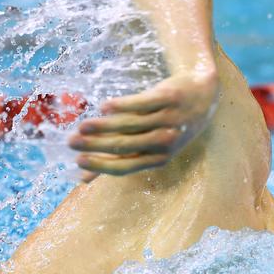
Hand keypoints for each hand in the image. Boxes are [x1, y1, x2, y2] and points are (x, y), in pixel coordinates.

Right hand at [69, 73, 218, 181]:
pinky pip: (142, 103)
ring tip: (82, 126)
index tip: (77, 161)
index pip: (126, 166)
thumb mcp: (151, 146)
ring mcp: (170, 119)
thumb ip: (120, 159)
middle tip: (71, 142)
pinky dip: (122, 106)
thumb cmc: (170, 124)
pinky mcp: (170, 98)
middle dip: (95, 146)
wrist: (202, 93)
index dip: (101, 165)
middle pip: (125, 145)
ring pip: (130, 125)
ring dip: (103, 126)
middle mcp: (166, 141)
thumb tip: (84, 180)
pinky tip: (105, 107)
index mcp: (160, 158)